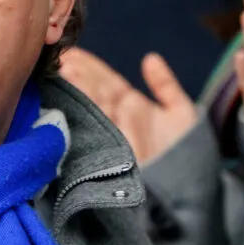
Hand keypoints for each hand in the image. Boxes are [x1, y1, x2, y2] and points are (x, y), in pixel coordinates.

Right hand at [61, 48, 198, 163]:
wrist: (185, 193)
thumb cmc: (186, 156)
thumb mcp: (181, 114)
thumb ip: (166, 86)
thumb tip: (150, 59)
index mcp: (132, 107)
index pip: (105, 80)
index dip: (90, 66)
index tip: (72, 51)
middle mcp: (117, 118)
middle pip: (92, 89)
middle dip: (75, 72)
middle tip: (57, 55)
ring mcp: (110, 132)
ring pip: (89, 103)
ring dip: (75, 85)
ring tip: (61, 67)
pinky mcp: (105, 148)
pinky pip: (90, 125)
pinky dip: (80, 106)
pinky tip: (69, 91)